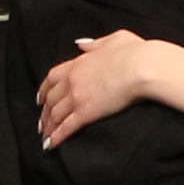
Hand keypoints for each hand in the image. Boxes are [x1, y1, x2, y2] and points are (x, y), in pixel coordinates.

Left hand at [34, 32, 162, 153]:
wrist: (143, 66)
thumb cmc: (134, 52)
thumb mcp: (113, 39)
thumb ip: (94, 43)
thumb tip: (81, 44)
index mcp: (78, 62)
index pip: (53, 77)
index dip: (44, 90)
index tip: (40, 99)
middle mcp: (72, 80)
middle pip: (50, 98)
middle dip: (44, 113)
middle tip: (41, 123)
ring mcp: (77, 97)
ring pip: (55, 114)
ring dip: (48, 127)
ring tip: (46, 137)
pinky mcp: (86, 112)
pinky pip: (66, 127)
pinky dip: (56, 137)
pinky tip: (51, 145)